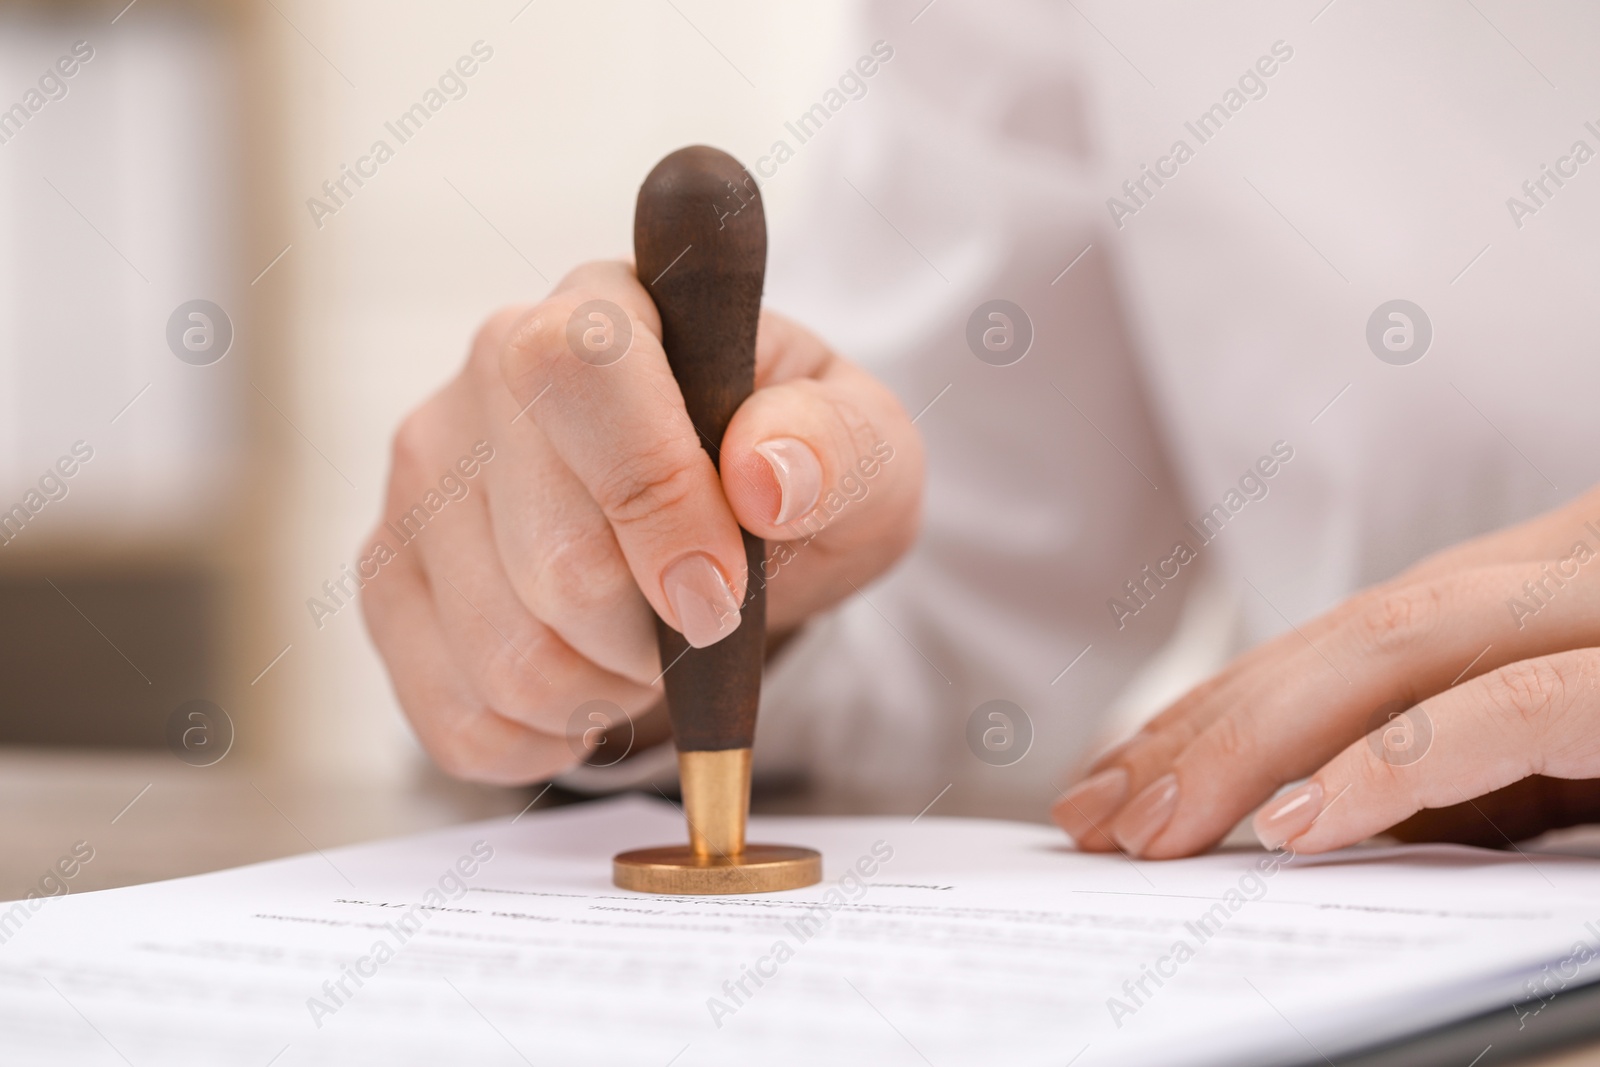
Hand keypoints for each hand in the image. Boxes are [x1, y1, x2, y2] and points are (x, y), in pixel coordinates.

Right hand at [361, 262, 922, 782]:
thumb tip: (766, 477)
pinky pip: (454, 719)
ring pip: (504, 657)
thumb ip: (836, 447)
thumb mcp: (866, 451)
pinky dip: (545, 742)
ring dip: (608, 694)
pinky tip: (587, 694)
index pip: (581, 372)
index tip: (724, 594)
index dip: (657, 502)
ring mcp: (422, 478)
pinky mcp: (387, 577)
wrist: (728, 523)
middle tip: (700, 626)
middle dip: (657, 634)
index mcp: (609, 306)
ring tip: (646, 653)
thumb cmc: (796, 474)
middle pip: (554, 558)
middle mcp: (488, 371)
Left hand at [1053, 486, 1599, 856]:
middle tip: (1097, 816)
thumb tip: (1315, 817)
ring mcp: (1597, 609)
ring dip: (1254, 743)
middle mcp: (1550, 576)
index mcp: (1524, 593)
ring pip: (1394, 648)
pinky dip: (1393, 764)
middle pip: (1340, 639)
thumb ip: (1460, 774)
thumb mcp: (1573, 762)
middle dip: (1202, 729)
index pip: (1338, 641)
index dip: (1215, 709)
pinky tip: (1297, 823)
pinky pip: (1508, 709)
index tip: (1117, 781)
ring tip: (1158, 828)